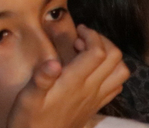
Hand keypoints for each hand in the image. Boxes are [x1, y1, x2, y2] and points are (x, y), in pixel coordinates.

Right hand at [7, 26, 128, 127]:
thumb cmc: (29, 118)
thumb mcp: (27, 98)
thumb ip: (41, 79)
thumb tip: (53, 63)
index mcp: (74, 83)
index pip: (97, 52)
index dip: (91, 35)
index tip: (77, 30)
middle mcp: (90, 89)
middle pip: (114, 58)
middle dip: (102, 40)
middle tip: (83, 37)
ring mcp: (96, 99)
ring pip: (121, 72)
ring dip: (110, 56)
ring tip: (89, 51)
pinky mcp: (96, 106)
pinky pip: (116, 85)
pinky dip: (110, 72)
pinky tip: (92, 70)